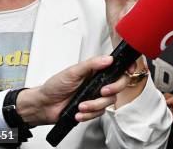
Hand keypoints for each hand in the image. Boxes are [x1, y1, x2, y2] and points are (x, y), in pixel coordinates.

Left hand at [16, 55, 132, 125]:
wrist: (44, 105)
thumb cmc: (54, 86)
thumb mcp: (72, 71)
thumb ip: (91, 64)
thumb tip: (107, 59)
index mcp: (96, 71)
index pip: (117, 68)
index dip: (127, 68)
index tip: (129, 70)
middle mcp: (98, 83)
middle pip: (119, 85)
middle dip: (112, 89)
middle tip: (101, 91)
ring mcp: (95, 96)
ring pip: (109, 102)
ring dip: (94, 105)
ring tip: (81, 105)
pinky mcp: (91, 109)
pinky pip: (99, 114)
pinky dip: (88, 114)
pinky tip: (78, 112)